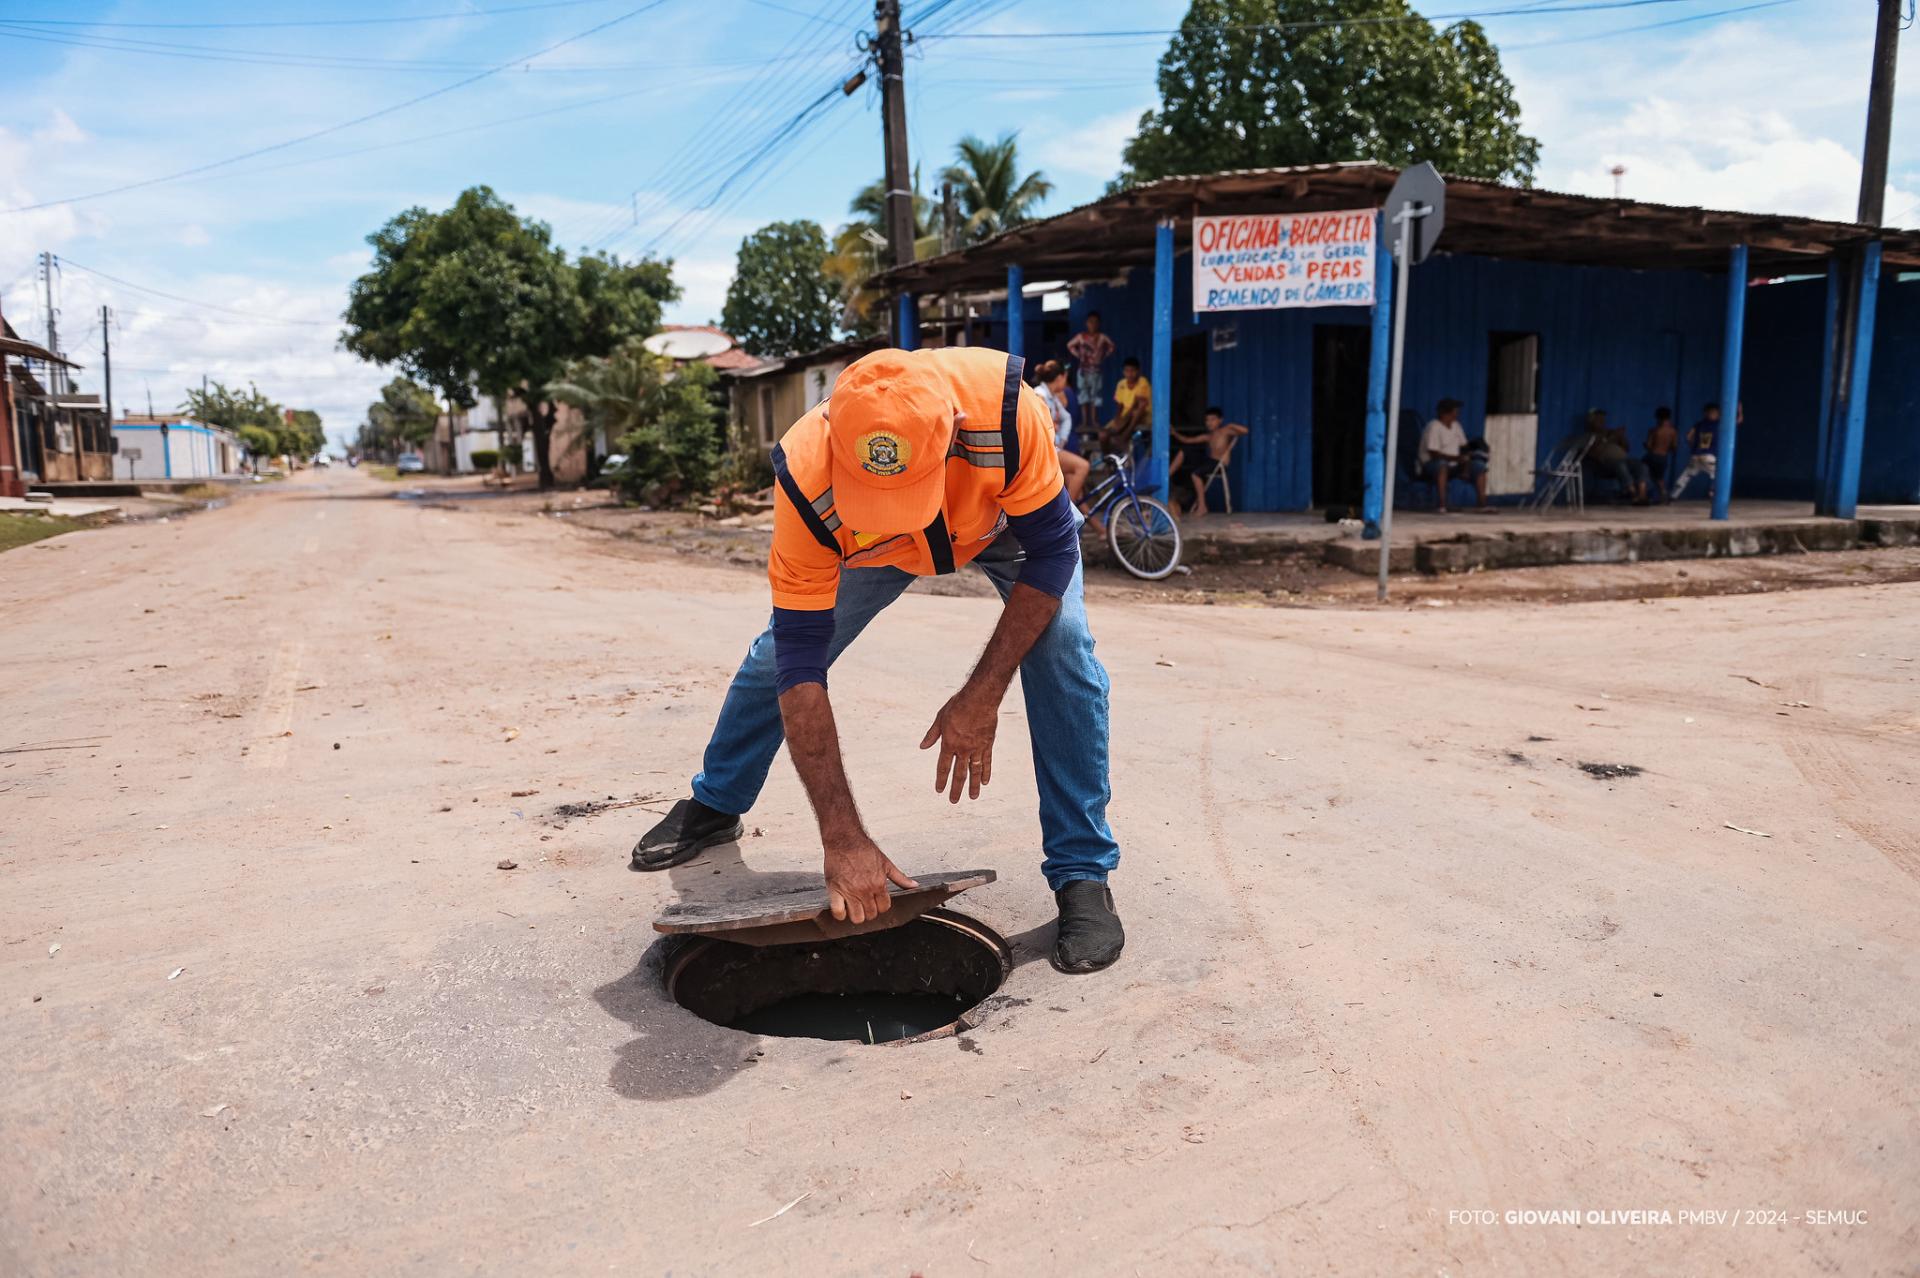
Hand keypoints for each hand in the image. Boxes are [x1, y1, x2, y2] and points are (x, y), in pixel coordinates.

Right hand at [824, 834, 917, 923]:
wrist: (845, 839)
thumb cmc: (863, 848)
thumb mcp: (886, 863)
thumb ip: (900, 877)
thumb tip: (913, 885)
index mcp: (878, 884)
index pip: (884, 907)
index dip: (881, 906)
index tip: (877, 902)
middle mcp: (865, 890)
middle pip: (871, 914)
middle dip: (870, 911)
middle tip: (866, 904)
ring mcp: (849, 891)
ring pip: (857, 917)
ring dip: (857, 914)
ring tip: (855, 907)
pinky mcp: (835, 890)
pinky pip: (838, 911)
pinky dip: (840, 914)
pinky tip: (842, 908)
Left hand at [919, 687, 999, 802]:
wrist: (979, 698)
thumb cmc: (957, 705)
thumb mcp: (940, 718)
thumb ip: (932, 734)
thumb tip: (922, 747)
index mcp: (949, 743)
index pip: (943, 766)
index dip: (941, 780)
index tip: (939, 790)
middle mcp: (963, 749)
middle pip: (959, 773)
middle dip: (956, 788)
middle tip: (954, 801)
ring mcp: (977, 748)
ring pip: (974, 771)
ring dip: (973, 785)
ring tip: (972, 797)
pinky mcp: (987, 744)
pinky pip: (987, 761)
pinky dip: (986, 772)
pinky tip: (985, 782)